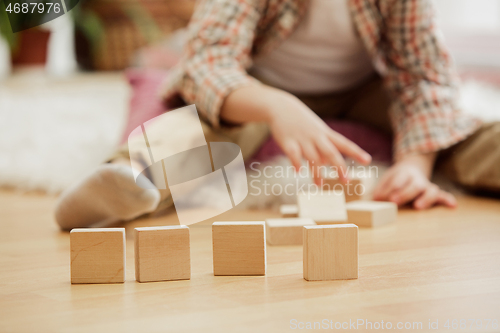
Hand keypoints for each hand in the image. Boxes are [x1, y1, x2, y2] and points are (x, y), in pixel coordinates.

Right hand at [220, 84, 371, 182]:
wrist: (281, 107)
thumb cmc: (302, 122)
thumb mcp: (316, 131)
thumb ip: (322, 148)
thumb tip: (326, 164)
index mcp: (325, 133)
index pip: (344, 144)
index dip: (356, 152)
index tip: (368, 161)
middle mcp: (316, 137)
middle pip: (331, 152)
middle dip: (339, 166)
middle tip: (346, 180)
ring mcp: (302, 139)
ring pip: (313, 157)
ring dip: (317, 172)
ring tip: (319, 185)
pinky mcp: (288, 142)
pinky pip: (294, 154)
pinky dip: (296, 163)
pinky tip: (298, 171)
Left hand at [373, 154, 456, 208]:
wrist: (412, 168)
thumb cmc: (396, 178)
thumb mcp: (386, 179)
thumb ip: (381, 189)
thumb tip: (376, 200)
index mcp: (403, 173)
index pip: (398, 180)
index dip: (391, 188)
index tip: (385, 197)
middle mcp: (417, 179)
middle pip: (414, 185)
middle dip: (405, 194)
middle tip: (394, 201)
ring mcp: (426, 185)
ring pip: (431, 189)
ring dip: (426, 198)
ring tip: (418, 207)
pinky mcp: (434, 193)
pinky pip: (443, 195)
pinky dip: (448, 199)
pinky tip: (453, 206)